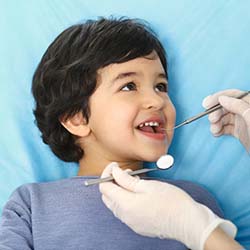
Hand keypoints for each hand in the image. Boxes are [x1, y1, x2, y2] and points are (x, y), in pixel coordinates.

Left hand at [99, 163, 235, 249]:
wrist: (189, 223)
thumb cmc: (171, 201)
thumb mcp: (148, 185)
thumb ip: (126, 180)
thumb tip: (113, 172)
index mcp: (125, 204)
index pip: (104, 187)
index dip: (107, 173)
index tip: (115, 165)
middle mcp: (125, 216)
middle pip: (108, 197)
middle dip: (112, 182)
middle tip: (125, 172)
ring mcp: (131, 223)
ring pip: (116, 204)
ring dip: (119, 191)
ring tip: (134, 181)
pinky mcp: (138, 226)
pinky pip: (125, 211)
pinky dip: (126, 200)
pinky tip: (138, 193)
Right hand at [202, 89, 249, 152]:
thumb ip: (238, 106)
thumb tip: (222, 98)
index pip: (233, 95)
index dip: (218, 97)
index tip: (206, 104)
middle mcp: (246, 110)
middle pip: (226, 106)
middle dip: (216, 112)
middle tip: (212, 120)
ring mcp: (243, 121)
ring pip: (224, 117)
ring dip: (216, 123)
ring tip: (214, 130)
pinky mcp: (240, 132)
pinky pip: (226, 127)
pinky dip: (219, 130)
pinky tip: (216, 133)